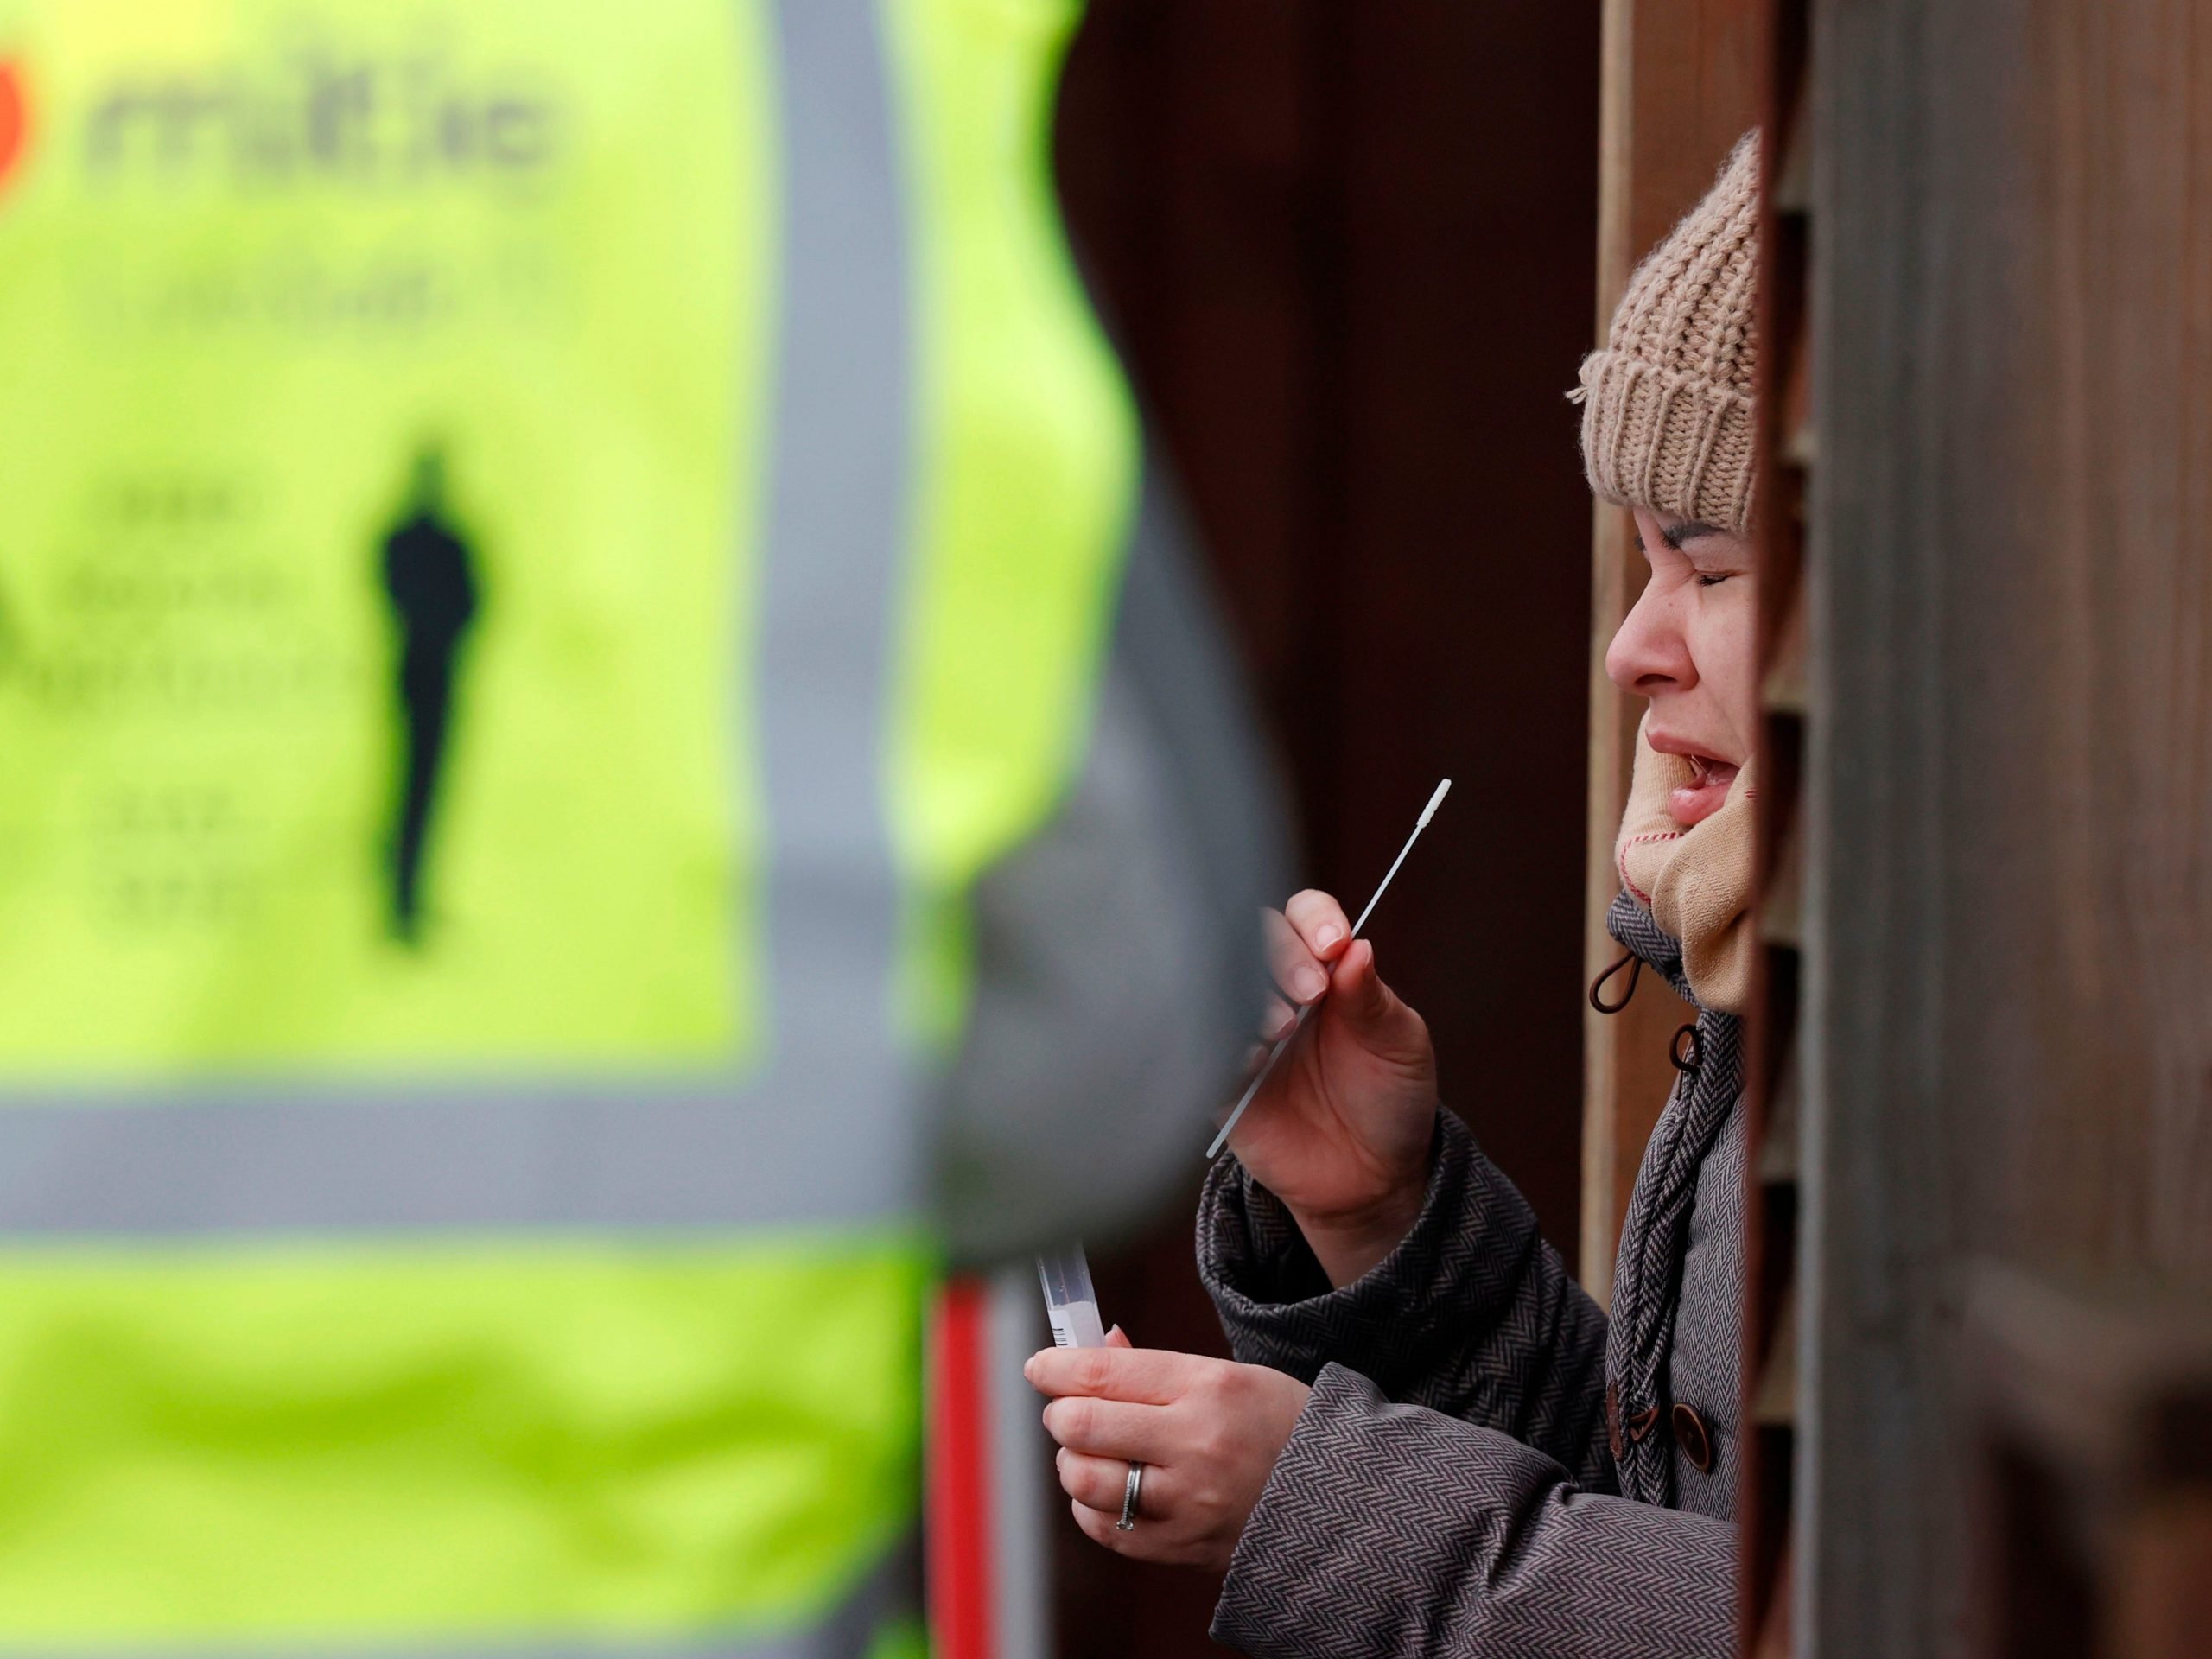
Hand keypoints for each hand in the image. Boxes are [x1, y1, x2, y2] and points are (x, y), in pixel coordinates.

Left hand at [1028, 1329, 1309, 1571]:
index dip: (1055, 1367)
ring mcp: (1187, 1501)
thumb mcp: (1228, 1375)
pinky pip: (1103, 1527)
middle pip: (1083, 1424)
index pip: (1104, 1372)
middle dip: (1059, 1412)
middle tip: (1064, 1408)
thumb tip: (1096, 1343)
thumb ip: (1155, 1366)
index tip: (1039, 1366)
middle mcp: (1196, 1444)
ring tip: (1089, 1450)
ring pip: (1085, 1479)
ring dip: (1072, 1460)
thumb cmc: (1277, 1424)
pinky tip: (1109, 1489)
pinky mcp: (1180, 1547)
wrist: (1335, 1500)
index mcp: (1209, 1387)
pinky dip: (1090, 1504)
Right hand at [1229, 889, 1438, 1283]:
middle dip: (1280, 955)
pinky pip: (1201, 1047)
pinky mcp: (1219, 1078)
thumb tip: (1357, 946)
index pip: (1302, 916)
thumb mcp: (1399, 1045)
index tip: (1333, 945)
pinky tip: (1252, 1061)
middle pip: (1251, 937)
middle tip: (1310, 994)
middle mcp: (1276, 990)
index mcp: (1324, 970)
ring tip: (1281, 1031)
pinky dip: (1222, 1043)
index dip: (1312, 920)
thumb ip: (1373, 998)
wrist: (1370, 1179)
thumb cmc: (1389, 1099)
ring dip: (1248, 996)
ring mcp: (1243, 1031)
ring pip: (1217, 982)